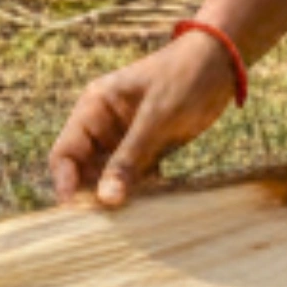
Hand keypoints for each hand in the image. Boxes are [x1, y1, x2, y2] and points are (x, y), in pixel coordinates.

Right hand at [48, 33, 238, 207]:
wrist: (222, 62)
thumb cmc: (185, 77)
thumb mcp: (157, 117)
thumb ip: (130, 158)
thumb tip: (105, 200)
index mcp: (94, 108)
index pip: (65, 153)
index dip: (65, 183)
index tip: (76, 212)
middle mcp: (104, 126)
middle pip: (84, 171)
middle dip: (92, 195)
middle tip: (106, 224)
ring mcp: (126, 138)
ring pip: (109, 178)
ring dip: (118, 196)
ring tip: (132, 216)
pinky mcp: (148, 148)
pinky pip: (135, 177)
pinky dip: (141, 190)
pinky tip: (152, 202)